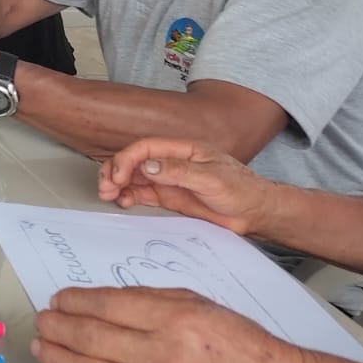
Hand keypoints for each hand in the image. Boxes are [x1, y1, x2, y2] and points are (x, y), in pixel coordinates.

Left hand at [32, 286, 312, 362]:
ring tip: (43, 348)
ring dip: (58, 360)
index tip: (59, 299)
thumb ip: (148, 299)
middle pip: (91, 340)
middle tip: (43, 321)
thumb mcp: (195, 302)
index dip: (74, 302)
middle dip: (58, 328)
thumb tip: (100, 302)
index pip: (107, 306)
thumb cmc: (235, 342)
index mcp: (174, 320)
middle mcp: (163, 357)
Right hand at [97, 139, 278, 236]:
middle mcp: (172, 163)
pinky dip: (129, 196)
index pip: (146, 148)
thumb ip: (179, 171)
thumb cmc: (243, 190)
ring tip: (108, 195)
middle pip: (134, 161)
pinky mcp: (170, 197)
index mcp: (183, 150)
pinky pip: (143, 194)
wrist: (256, 213)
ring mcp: (170, 180)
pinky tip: (123, 201)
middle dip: (115, 171)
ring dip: (118, 184)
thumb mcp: (212, 179)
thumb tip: (148, 166)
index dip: (127, 159)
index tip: (118, 175)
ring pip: (134, 178)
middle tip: (106, 186)